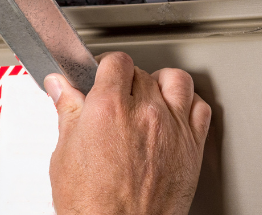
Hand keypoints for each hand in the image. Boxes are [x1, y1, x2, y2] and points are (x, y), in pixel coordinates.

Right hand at [46, 53, 211, 214]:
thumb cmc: (92, 206)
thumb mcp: (65, 155)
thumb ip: (67, 112)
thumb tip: (61, 87)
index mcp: (109, 107)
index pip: (115, 61)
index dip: (106, 67)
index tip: (102, 77)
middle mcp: (144, 111)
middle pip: (141, 72)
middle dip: (128, 82)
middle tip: (118, 100)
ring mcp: (172, 127)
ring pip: (176, 80)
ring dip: (161, 85)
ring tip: (149, 97)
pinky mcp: (192, 145)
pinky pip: (200, 107)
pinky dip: (189, 105)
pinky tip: (176, 113)